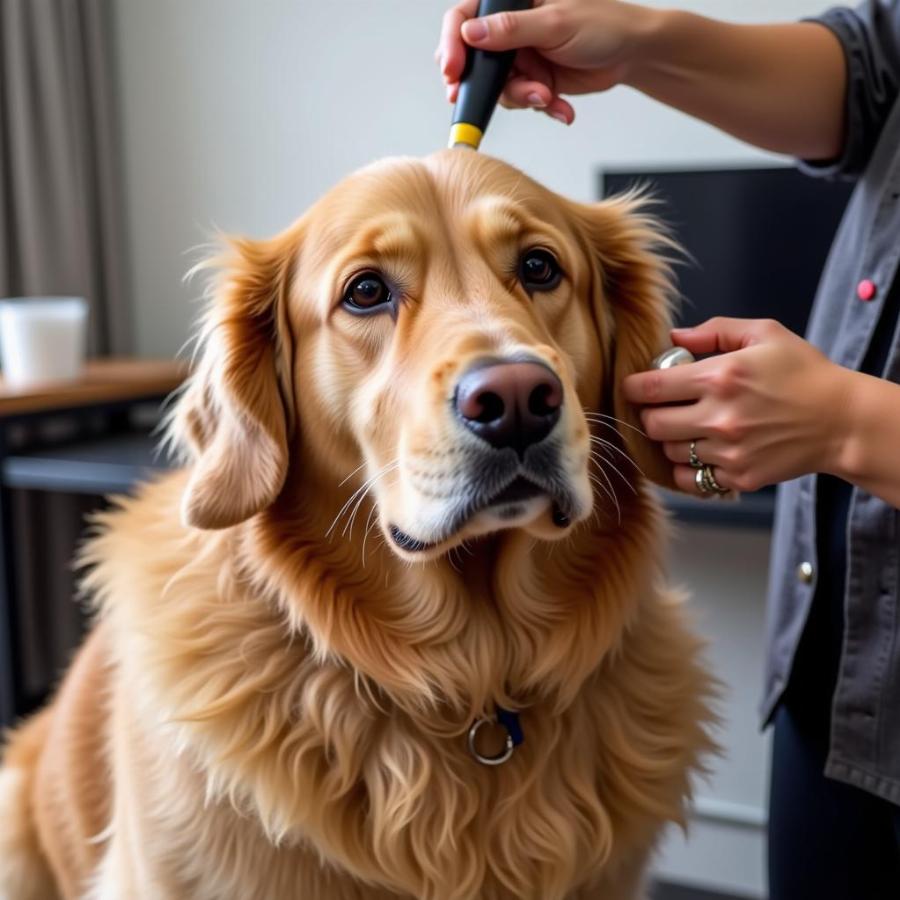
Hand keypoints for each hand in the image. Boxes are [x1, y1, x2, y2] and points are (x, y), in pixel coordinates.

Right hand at [436, 0, 656, 124]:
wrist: (631, 54)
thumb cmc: (604, 24)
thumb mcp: (555, 24)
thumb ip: (511, 30)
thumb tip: (471, 34)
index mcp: (513, 1)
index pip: (464, 17)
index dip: (452, 44)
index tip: (451, 71)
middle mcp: (511, 29)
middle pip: (477, 60)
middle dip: (487, 85)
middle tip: (492, 97)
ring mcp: (521, 56)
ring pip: (500, 87)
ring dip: (523, 97)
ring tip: (547, 96)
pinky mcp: (533, 80)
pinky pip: (522, 100)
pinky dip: (540, 106)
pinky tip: (560, 106)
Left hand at [622, 318, 854, 495]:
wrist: (842, 421)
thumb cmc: (803, 372)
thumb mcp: (765, 334)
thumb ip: (715, 331)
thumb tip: (674, 338)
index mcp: (720, 377)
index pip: (650, 389)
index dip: (633, 388)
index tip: (634, 387)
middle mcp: (719, 417)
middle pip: (652, 425)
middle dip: (650, 415)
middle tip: (663, 408)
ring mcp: (728, 451)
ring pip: (669, 452)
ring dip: (672, 441)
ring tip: (689, 428)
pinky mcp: (738, 476)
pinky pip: (692, 480)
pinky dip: (689, 470)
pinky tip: (700, 454)